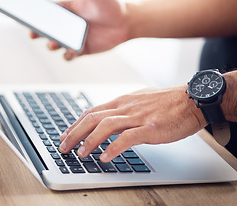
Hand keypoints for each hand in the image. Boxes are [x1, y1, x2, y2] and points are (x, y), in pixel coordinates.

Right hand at [30, 0, 130, 60]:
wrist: (127, 22)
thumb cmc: (110, 3)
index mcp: (67, 9)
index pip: (47, 12)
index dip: (35, 16)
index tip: (27, 17)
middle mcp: (68, 25)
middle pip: (47, 30)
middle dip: (37, 33)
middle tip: (33, 34)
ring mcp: (74, 38)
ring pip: (55, 44)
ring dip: (51, 45)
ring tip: (55, 42)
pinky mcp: (82, 50)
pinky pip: (69, 55)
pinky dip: (67, 55)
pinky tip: (71, 51)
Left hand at [59, 86, 206, 161]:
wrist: (192, 99)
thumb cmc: (167, 101)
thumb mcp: (139, 100)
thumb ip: (123, 110)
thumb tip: (108, 120)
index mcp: (121, 101)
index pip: (92, 112)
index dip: (75, 124)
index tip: (65, 135)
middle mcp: (126, 107)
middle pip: (93, 118)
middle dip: (75, 133)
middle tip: (64, 146)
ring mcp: (138, 116)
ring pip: (106, 126)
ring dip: (90, 140)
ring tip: (81, 153)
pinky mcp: (151, 127)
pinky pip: (128, 138)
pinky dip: (114, 147)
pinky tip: (105, 157)